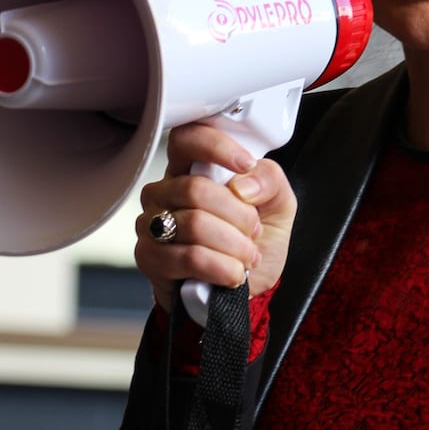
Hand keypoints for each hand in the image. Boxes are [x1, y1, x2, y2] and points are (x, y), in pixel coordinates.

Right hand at [133, 122, 297, 313]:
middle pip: (195, 189)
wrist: (248, 291)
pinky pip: (188, 257)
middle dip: (239, 215)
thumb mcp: (278, 205)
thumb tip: (243, 184)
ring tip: (247, 256)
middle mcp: (165, 192)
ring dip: (234, 245)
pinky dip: (221, 267)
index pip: (186, 138)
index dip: (216, 147)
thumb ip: (269, 180)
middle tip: (254, 231)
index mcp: (191, 169)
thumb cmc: (255, 242)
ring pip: (194, 224)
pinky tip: (233, 274)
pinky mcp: (150, 258)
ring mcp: (152, 224)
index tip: (245, 164)